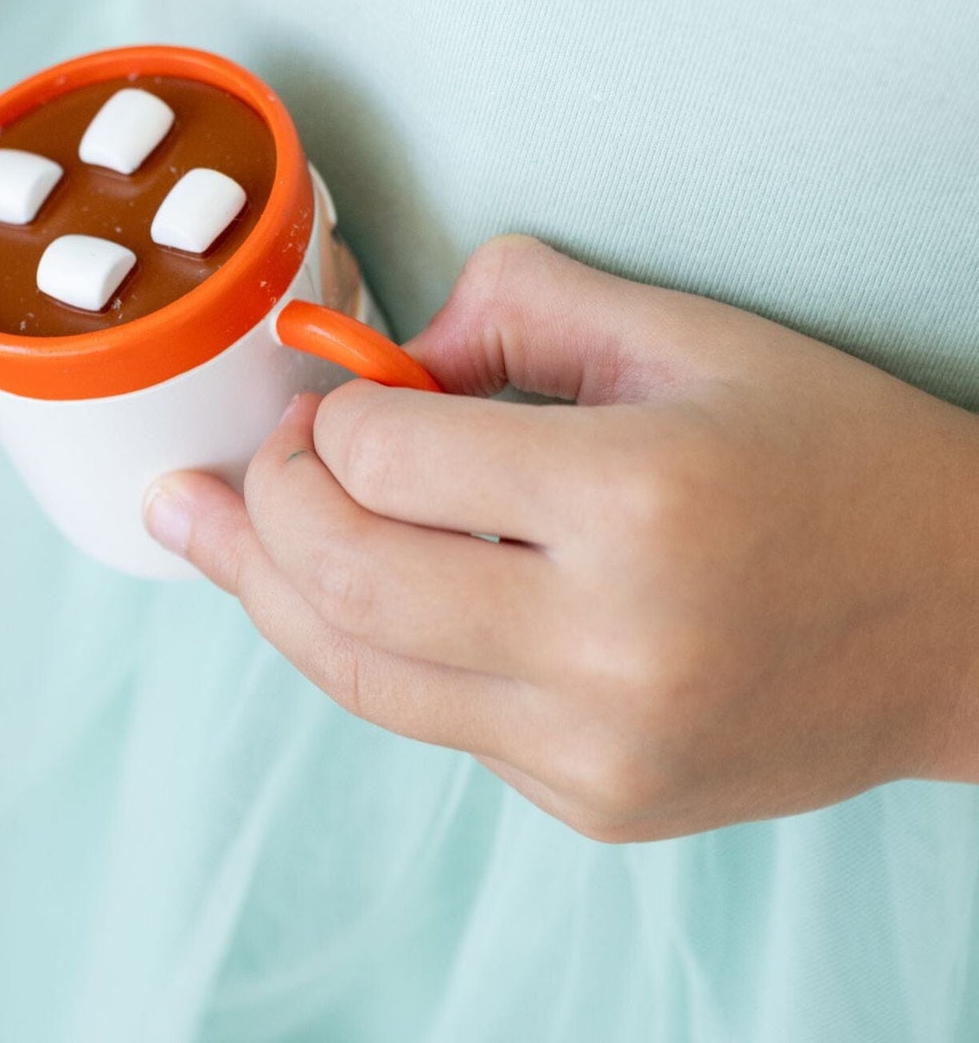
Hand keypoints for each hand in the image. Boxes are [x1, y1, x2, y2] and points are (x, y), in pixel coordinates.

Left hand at [142, 234, 978, 841]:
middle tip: (254, 458)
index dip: (331, 413)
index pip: (381, 456)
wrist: (963, 623)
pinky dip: (368, 647)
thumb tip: (386, 354)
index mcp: (633, 500)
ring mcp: (596, 749)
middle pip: (337, 574)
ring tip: (204, 529)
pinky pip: (427, 719)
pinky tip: (350, 592)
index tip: (339, 394)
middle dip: (263, 500)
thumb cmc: (827, 457)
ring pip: (353, 669)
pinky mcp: (594, 805)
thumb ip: (515, 300)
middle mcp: (609, 645)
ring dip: (263, 587)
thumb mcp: (681, 331)